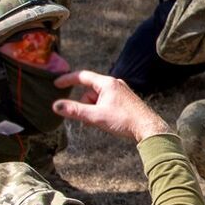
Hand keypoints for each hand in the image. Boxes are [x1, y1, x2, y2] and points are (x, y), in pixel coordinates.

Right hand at [53, 68, 169, 141]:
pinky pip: (106, 102)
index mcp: (107, 83)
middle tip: (85, 119)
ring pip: (98, 98)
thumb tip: (56, 106)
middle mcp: (114, 84)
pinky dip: (100, 110)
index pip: (82, 76)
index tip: (56, 84)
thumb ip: (75, 110)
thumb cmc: (124, 120)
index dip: (67, 80)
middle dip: (84, 105)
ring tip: (98, 123)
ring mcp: (121, 91)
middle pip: (90, 90)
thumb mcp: (96, 116)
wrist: (148, 128)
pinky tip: (105, 122)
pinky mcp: (125, 100)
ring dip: (92, 109)